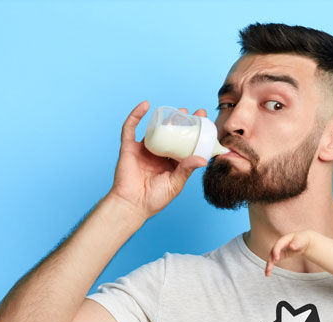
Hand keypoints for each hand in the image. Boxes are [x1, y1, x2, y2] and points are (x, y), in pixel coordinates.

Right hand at [107, 102, 212, 217]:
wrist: (132, 205)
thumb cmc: (154, 199)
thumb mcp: (175, 184)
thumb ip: (186, 170)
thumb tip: (203, 159)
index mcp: (170, 163)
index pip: (184, 144)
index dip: (193, 132)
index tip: (203, 121)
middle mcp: (157, 154)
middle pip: (171, 133)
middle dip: (182, 122)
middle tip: (192, 113)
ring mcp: (143, 150)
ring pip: (155, 129)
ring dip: (165, 117)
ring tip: (178, 110)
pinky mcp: (129, 147)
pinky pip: (130, 128)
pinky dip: (136, 115)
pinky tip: (146, 105)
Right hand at [267, 230, 325, 276]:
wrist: (303, 241)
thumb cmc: (303, 240)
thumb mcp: (301, 240)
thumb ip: (297, 243)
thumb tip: (291, 246)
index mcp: (284, 239)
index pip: (278, 245)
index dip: (276, 251)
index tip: (276, 259)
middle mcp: (279, 245)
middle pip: (272, 252)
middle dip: (270, 260)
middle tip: (269, 268)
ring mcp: (278, 250)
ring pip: (271, 258)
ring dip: (268, 265)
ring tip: (267, 274)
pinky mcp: (279, 256)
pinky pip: (273, 261)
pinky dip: (270, 267)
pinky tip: (268, 274)